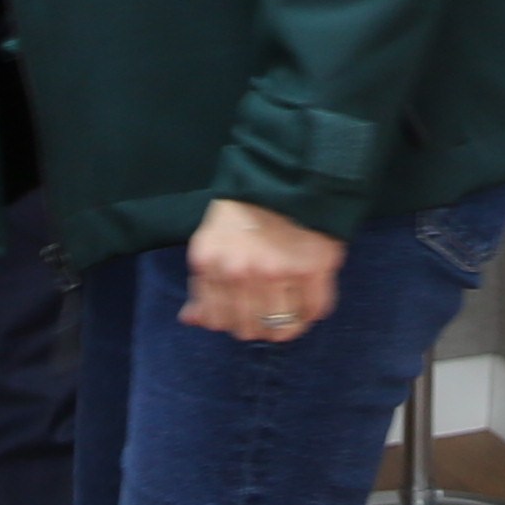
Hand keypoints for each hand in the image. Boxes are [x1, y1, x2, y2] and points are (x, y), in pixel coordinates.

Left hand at [181, 199, 342, 343]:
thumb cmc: (245, 209)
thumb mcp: (212, 242)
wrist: (286, 174)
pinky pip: (313, 311)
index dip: (231, 321)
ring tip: (290, 307)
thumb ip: (203, 283)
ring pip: (282, 328)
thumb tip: (190, 319)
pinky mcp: (313, 269)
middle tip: (268, 309)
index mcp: (210, 264)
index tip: (243, 312)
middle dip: (259, 325)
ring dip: (287, 324)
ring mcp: (278, 272)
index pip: (217, 320)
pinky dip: (311, 311)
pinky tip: (307, 297)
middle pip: (250, 330)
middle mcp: (240, 272)